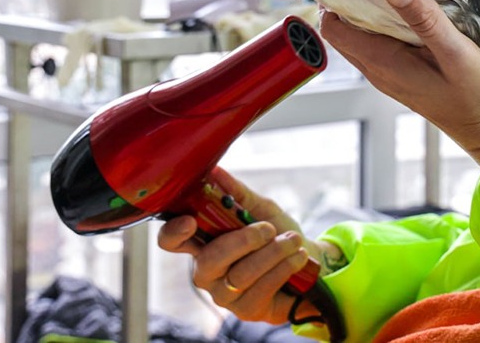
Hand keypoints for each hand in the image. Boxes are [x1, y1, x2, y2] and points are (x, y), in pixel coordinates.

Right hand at [156, 168, 344, 323]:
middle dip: (243, 241)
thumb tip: (215, 171)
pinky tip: (297, 257)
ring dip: (273, 252)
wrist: (307, 259)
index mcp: (202, 241)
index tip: (190, 220)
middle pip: (208, 260)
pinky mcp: (246, 309)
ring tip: (292, 240)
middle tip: (269, 229)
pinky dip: (283, 267)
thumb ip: (236, 193)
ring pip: (241, 273)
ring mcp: (224, 293)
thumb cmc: (275, 233)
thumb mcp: (259, 208)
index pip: (171, 241)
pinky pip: (261, 288)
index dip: (174, 232)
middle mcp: (206, 270)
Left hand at [320, 0, 479, 167]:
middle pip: (343, 30)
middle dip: (350, 0)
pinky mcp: (404, 75)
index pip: (334, 28)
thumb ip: (426, 20)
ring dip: (368, 12)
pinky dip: (385, 25)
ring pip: (361, 36)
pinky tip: (409, 11)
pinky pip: (380, 44)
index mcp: (383, 62)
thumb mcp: (457, 53)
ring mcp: (390, 74)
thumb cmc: (478, 97)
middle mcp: (379, 70)